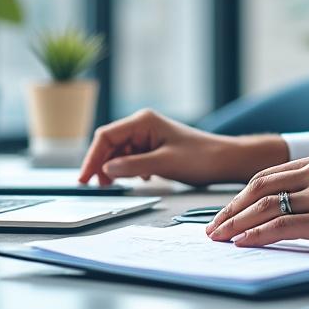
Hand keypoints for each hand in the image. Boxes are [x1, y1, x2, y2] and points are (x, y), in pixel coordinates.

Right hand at [77, 109, 288, 186]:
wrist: (224, 160)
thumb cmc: (200, 158)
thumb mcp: (164, 163)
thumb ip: (133, 166)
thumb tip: (106, 169)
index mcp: (143, 121)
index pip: (106, 136)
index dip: (92, 158)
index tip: (84, 178)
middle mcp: (142, 124)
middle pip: (109, 144)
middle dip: (101, 164)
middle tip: (95, 187)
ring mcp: (147, 135)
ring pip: (119, 152)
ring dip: (114, 168)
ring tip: (114, 185)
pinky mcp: (153, 147)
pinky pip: (131, 157)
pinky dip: (128, 169)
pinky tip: (138, 180)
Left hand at [205, 151, 308, 252]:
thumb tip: (285, 207)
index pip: (267, 175)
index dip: (241, 196)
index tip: (225, 211)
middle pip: (259, 188)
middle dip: (231, 209)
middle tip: (212, 226)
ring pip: (266, 206)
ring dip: (236, 223)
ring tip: (219, 237)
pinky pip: (283, 226)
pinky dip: (258, 234)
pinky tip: (242, 242)